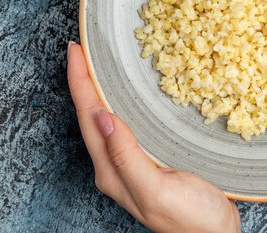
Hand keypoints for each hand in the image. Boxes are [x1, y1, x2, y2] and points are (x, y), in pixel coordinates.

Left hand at [67, 43, 239, 232]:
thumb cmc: (191, 219)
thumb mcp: (157, 189)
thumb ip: (127, 156)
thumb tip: (102, 116)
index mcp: (112, 171)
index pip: (89, 118)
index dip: (80, 83)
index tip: (75, 51)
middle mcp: (115, 166)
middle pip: (92, 117)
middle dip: (83, 82)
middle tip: (82, 51)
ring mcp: (132, 164)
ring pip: (107, 120)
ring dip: (99, 91)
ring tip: (96, 66)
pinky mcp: (150, 161)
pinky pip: (127, 125)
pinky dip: (121, 103)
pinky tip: (127, 96)